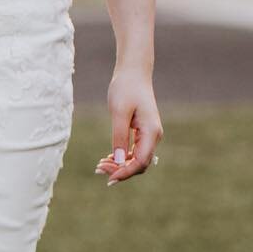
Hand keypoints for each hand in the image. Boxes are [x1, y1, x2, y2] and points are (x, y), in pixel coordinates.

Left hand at [96, 68, 161, 185]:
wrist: (133, 73)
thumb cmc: (125, 88)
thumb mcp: (119, 112)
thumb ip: (119, 137)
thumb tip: (119, 161)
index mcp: (151, 132)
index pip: (141, 162)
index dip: (125, 172)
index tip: (108, 178)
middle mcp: (154, 136)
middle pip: (140, 164)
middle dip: (121, 170)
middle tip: (98, 169)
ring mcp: (150, 135)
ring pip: (138, 159)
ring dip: (120, 165)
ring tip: (100, 166)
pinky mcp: (143, 132)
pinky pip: (135, 151)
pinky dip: (123, 157)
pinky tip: (108, 158)